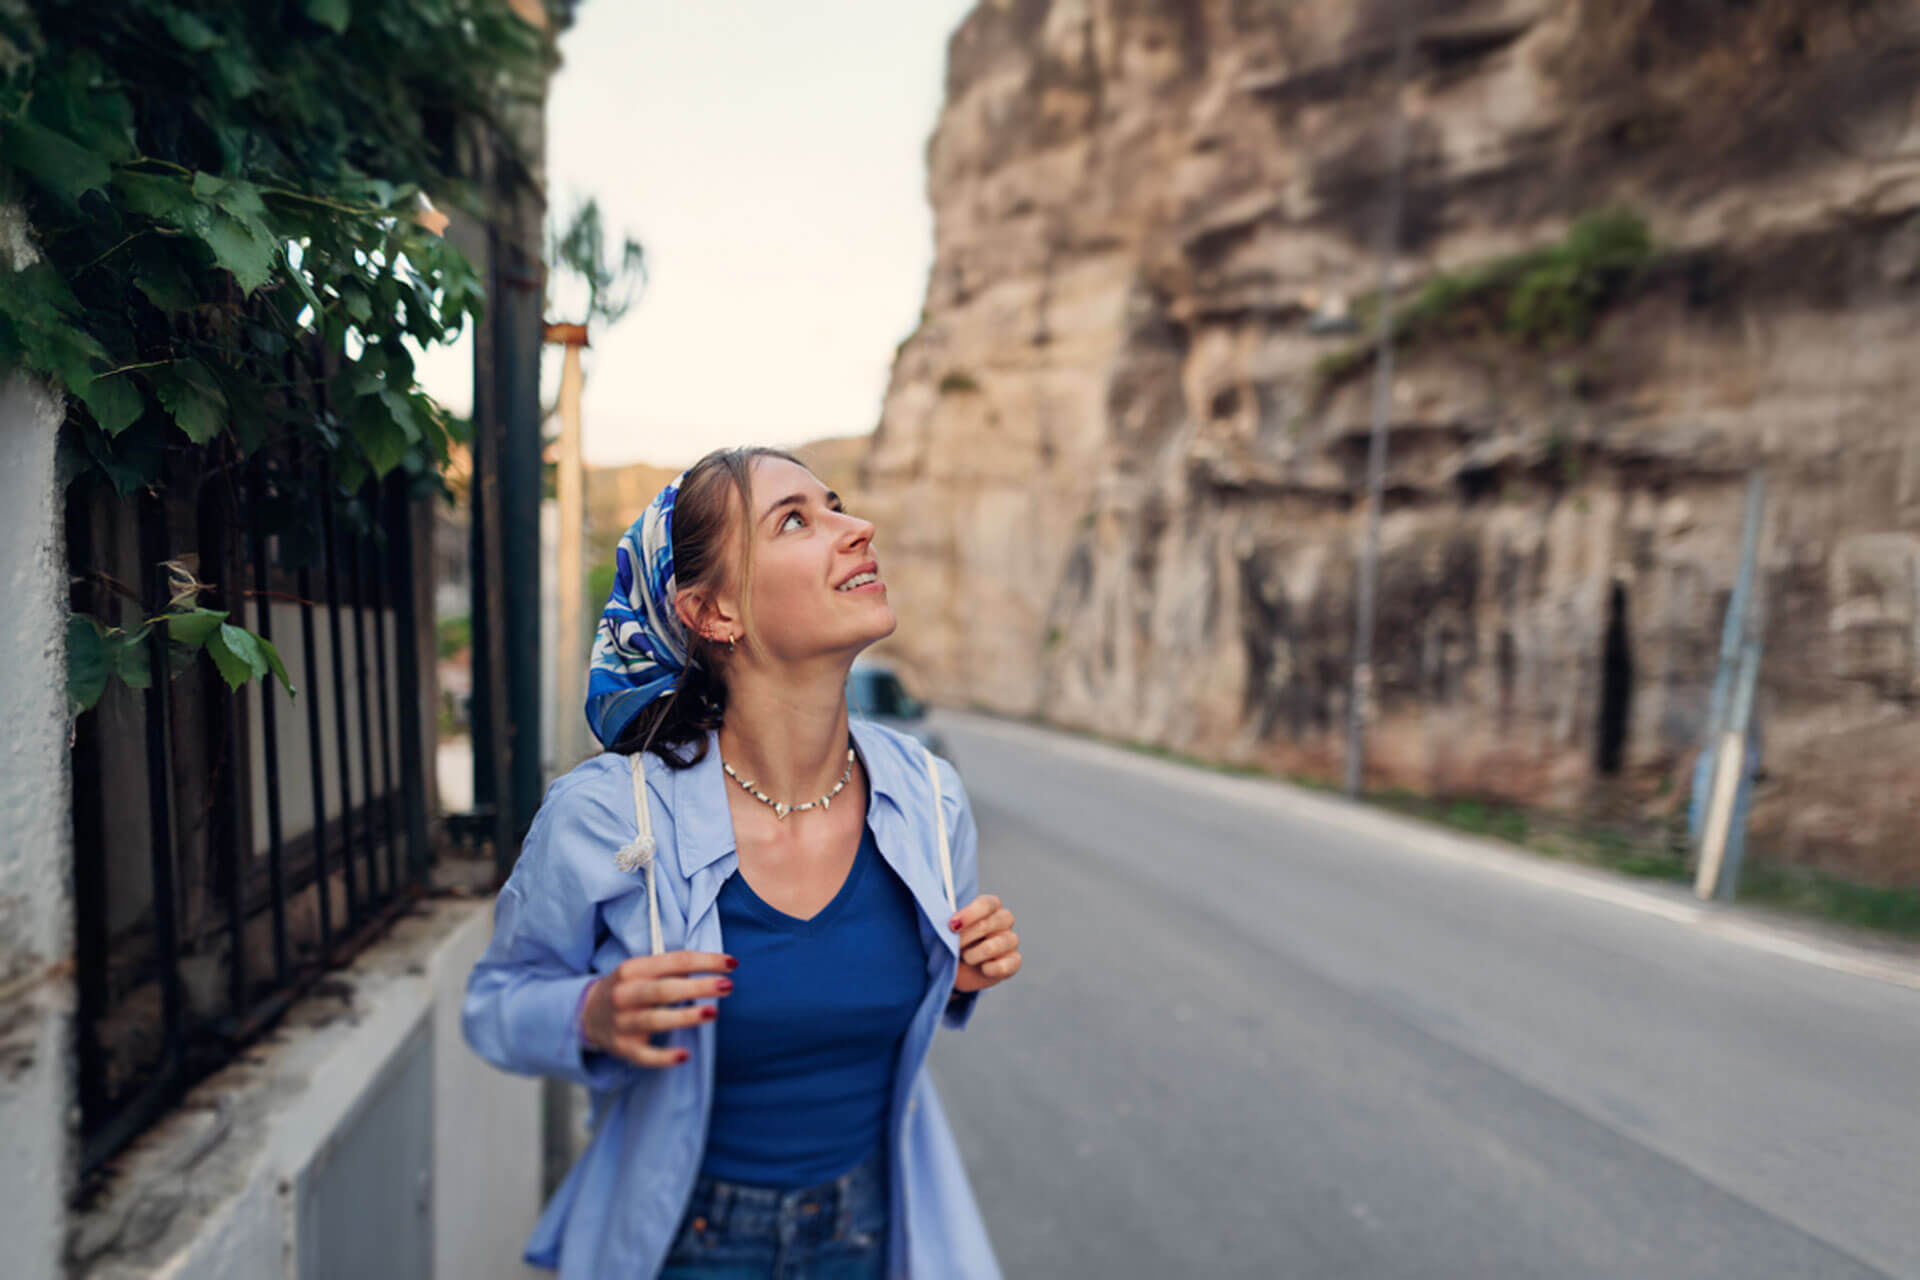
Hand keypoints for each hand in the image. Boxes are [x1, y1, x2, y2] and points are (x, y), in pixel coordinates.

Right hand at [582, 950, 735, 1067]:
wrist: (588, 1013)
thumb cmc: (629, 988)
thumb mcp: (642, 970)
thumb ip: (672, 969)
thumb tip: (711, 969)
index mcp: (633, 969)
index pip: (674, 961)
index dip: (705, 961)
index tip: (732, 964)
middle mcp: (625, 994)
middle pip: (664, 990)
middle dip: (697, 987)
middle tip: (727, 986)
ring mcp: (622, 1022)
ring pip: (655, 1020)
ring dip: (685, 1017)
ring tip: (713, 1012)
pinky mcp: (623, 1048)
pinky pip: (644, 1056)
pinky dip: (664, 1058)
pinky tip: (685, 1056)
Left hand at [950, 894, 1020, 993]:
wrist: (960, 969)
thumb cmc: (955, 942)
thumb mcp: (949, 932)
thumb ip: (951, 924)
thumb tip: (950, 924)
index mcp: (989, 907)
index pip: (986, 904)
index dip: (969, 914)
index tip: (952, 925)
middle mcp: (1003, 920)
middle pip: (992, 922)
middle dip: (968, 935)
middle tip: (953, 944)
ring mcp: (1010, 941)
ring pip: (998, 944)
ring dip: (975, 954)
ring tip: (965, 958)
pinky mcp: (1014, 962)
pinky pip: (1005, 965)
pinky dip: (991, 968)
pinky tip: (982, 968)